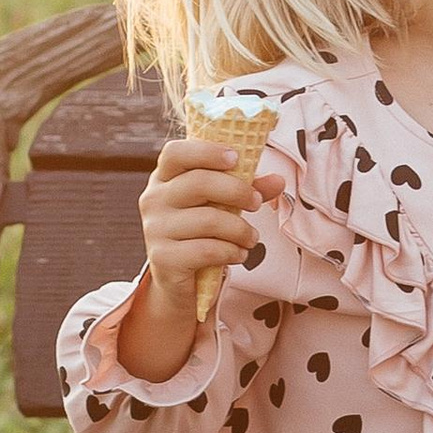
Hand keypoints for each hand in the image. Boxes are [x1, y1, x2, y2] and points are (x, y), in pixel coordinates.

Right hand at [114, 139, 267, 382]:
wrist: (180, 281)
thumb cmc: (202, 233)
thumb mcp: (223, 205)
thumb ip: (248, 189)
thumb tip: (279, 180)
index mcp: (164, 178)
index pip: (175, 153)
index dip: (206, 152)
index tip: (236, 159)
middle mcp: (153, 199)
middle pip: (198, 183)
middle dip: (237, 191)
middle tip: (257, 204)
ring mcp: (154, 229)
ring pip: (208, 220)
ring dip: (240, 229)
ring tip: (251, 238)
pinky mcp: (162, 258)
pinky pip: (206, 250)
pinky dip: (231, 252)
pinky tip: (238, 254)